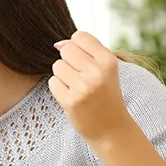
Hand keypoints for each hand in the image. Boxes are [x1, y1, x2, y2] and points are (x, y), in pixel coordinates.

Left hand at [49, 31, 132, 145]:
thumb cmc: (106, 95)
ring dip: (63, 76)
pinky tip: (72, 96)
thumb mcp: (105, 70)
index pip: (79, 36)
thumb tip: (58, 43)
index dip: (77, 46)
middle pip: (66, 50)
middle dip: (68, 61)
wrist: (111, 129)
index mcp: (108, 60)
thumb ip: (86, 52)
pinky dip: (59, 88)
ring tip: (77, 87)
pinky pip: (53, 82)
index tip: (84, 61)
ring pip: (57, 66)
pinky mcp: (71, 101)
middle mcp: (97, 72)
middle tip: (80, 76)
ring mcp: (83, 87)